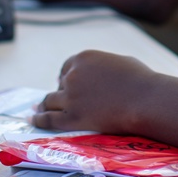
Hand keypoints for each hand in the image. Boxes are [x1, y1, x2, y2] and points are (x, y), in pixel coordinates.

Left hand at [32, 50, 156, 133]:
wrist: (145, 100)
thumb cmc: (140, 80)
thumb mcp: (119, 62)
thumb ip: (102, 66)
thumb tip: (99, 73)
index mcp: (84, 58)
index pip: (66, 67)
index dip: (65, 77)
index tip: (65, 83)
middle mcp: (72, 75)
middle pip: (59, 85)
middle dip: (61, 92)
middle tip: (61, 100)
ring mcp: (70, 97)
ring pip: (49, 101)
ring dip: (45, 105)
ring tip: (39, 109)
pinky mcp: (71, 118)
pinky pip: (48, 119)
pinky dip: (38, 119)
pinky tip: (32, 119)